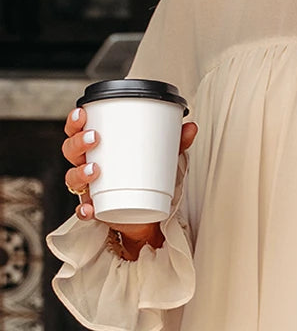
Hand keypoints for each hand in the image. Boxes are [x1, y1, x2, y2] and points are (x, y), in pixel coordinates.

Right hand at [61, 105, 197, 242]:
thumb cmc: (148, 179)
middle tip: (94, 138)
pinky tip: (90, 208)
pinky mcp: (94, 211)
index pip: (77, 130)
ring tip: (96, 170)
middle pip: (70, 150)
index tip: (84, 113)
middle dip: (77, 142)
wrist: (148, 216)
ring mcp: (88, 189)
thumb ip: (175, 143)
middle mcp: (87, 166)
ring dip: (80, 172)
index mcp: (98, 149)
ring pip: (72, 178)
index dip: (75, 121)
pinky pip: (82, 211)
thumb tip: (191, 127)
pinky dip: (83, 210)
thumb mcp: (161, 159)